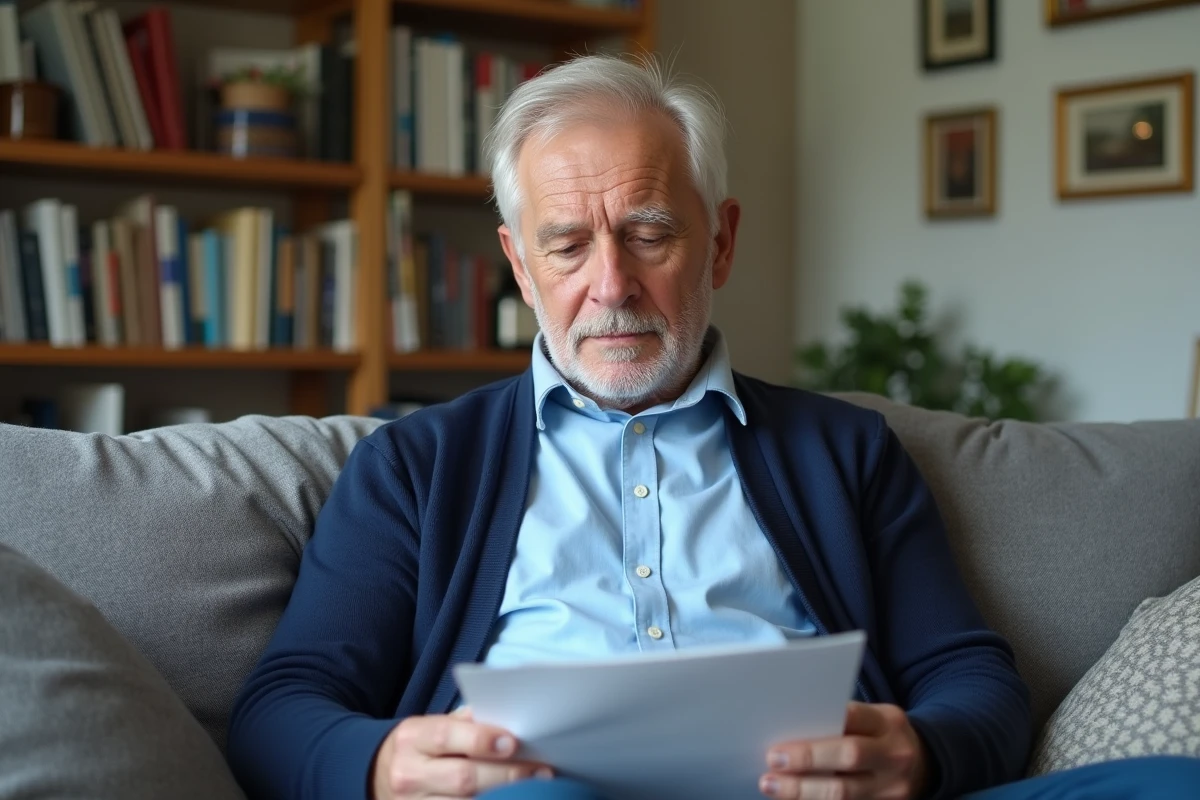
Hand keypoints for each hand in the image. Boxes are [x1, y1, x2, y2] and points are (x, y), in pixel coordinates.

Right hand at [372, 708, 552, 798]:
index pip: (447, 736)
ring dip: (503, 798)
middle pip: (463, 778)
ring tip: (534, 791)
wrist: (377, 775)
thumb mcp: (434, 725)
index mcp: (413, 738)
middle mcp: (409, 774)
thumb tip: (510, 720)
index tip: (513, 742)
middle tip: (541, 771)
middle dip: (506, 774)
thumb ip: (467, 722)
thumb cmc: (421, 746)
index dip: (481, 739)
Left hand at [759, 702, 927, 799]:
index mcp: (888, 723)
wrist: (924, 764)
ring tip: (772, 786)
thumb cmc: (882, 736)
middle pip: (849, 757)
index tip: (782, 741)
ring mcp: (894, 788)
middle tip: (772, 762)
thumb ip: (842, 722)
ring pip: (845, 793)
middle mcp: (895, 755)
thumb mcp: (873, 719)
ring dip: (803, 791)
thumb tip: (790, 728)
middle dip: (807, 760)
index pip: (852, 718)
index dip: (820, 725)